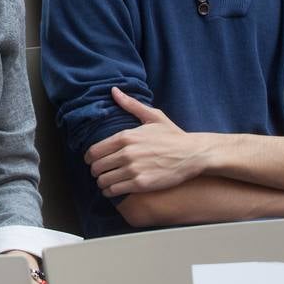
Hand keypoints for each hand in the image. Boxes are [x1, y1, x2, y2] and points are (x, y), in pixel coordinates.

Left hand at [85, 88, 207, 194]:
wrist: (193, 154)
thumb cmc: (173, 136)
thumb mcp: (153, 116)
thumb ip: (131, 105)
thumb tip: (113, 91)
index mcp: (126, 136)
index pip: (94, 151)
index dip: (89, 158)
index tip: (92, 161)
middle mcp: (127, 153)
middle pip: (96, 167)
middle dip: (95, 171)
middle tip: (100, 173)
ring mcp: (133, 169)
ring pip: (103, 180)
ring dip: (102, 182)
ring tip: (106, 182)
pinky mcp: (141, 184)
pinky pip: (114, 190)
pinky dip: (110, 192)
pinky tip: (114, 190)